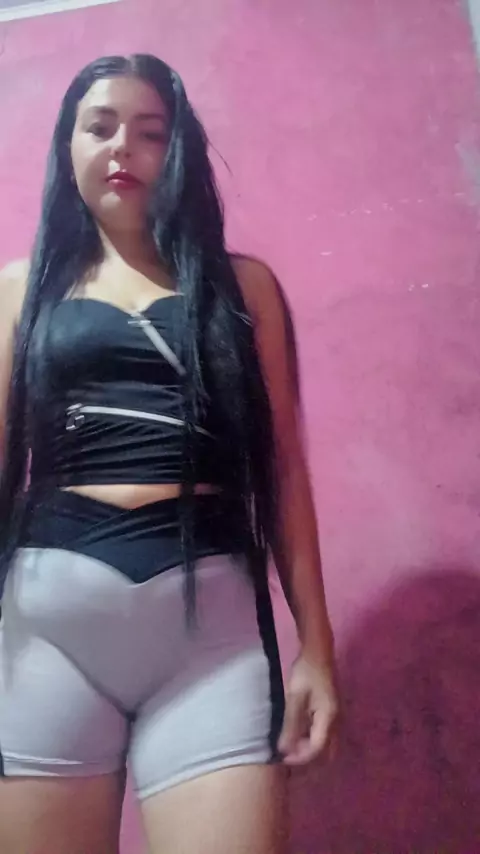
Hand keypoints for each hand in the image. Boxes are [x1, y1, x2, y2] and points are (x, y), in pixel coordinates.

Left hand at [278, 650, 338, 765]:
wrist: (318, 652)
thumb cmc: (306, 672)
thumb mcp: (295, 697)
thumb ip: (291, 724)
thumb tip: (284, 749)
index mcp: (329, 718)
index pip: (317, 749)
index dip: (300, 758)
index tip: (283, 757)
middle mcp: (338, 721)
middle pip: (328, 752)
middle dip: (309, 759)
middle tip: (289, 756)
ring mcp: (338, 717)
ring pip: (329, 745)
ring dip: (312, 750)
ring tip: (292, 748)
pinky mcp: (333, 713)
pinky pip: (326, 735)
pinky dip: (314, 741)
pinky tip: (300, 736)